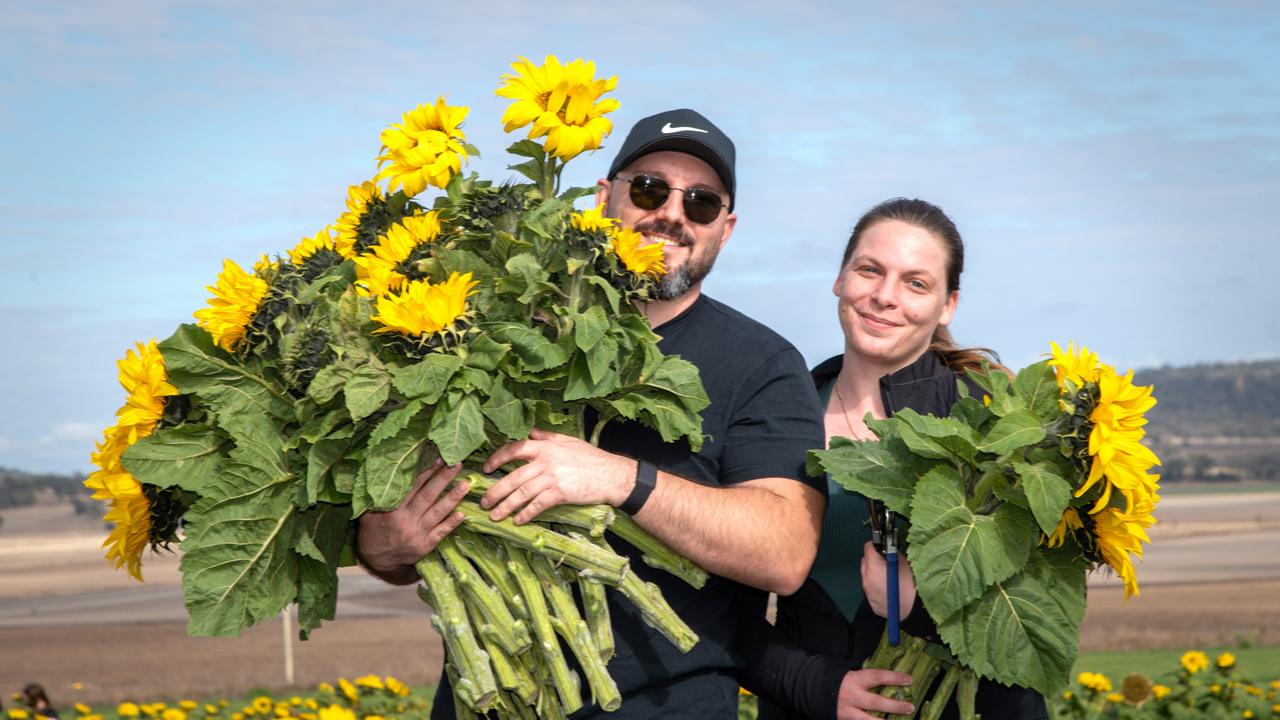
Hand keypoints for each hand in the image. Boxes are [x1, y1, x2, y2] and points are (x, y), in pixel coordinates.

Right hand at [356, 460, 467, 583]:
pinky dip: (451, 523)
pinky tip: (462, 513)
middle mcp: (406, 521)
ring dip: (453, 498)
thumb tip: (390, 472)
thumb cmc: (373, 530)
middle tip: (457, 464)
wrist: (376, 560)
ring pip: (438, 513)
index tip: (439, 459)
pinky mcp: (425, 546)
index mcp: (392, 510)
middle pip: (428, 496)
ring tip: (466, 485)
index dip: (426, 472)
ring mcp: (417, 535)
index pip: (413, 487)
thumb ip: (380, 496)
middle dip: (443, 479)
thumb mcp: (369, 511)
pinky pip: (440, 533)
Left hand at [481, 428, 635, 523]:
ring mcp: (551, 478)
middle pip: (512, 477)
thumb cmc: (591, 457)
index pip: (514, 449)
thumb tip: (531, 432)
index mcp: (545, 446)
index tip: (486, 468)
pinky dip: (526, 514)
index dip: (497, 458)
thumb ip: (547, 436)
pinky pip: (537, 505)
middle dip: (495, 491)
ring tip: (494, 515)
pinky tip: (518, 521)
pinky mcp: (559, 493)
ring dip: (505, 506)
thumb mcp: (568, 440)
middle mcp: (544, 461)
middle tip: (484, 502)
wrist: (611, 475)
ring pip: (521, 494)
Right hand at [836, 669, 914, 719]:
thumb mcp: (848, 673)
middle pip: (876, 702)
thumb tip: (887, 679)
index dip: (894, 678)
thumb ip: (864, 678)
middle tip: (910, 707)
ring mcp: (847, 711)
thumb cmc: (834, 679)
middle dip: (894, 706)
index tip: (909, 679)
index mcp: (854, 679)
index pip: (877, 677)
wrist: (810, 689)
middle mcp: (851, 696)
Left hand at [860, 541, 916, 619]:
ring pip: (867, 576)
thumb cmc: (912, 585)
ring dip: (875, 573)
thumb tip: (890, 552)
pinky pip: (871, 589)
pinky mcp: (871, 602)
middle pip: (865, 562)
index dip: (876, 545)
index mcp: (873, 566)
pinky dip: (877, 586)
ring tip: (889, 578)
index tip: (883, 547)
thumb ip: (894, 555)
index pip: (868, 547)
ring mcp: (867, 591)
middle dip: (874, 559)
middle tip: (887, 562)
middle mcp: (866, 578)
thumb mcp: (905, 563)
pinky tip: (889, 590)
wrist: (913, 611)